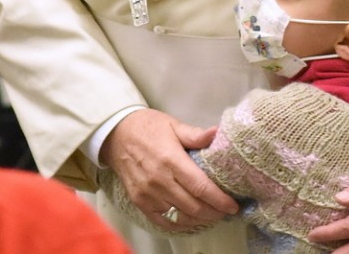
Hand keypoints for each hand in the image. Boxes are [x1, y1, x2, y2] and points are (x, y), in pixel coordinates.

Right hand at [100, 109, 237, 231]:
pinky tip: (191, 220)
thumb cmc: (148, 127)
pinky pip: (163, 220)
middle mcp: (159, 180)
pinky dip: (179, 224)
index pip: (201, 187)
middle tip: (226, 211)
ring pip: (180, 215)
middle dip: (214, 212)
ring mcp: (147, 194)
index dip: (220, 200)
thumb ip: (196, 134)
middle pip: (193, 206)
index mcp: (171, 160)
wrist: (115, 134)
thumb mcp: (173, 125)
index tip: (233, 205)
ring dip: (199, 219)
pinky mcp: (139, 201)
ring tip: (213, 215)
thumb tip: (218, 133)